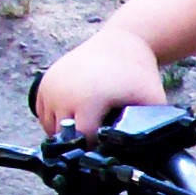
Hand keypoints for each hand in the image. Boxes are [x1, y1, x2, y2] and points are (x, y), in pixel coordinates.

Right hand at [34, 28, 163, 137]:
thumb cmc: (138, 74)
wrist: (120, 42)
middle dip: (82, 141)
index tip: (109, 147)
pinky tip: (75, 116)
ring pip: (50, 128)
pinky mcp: (44, 83)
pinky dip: (55, 120)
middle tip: (100, 136)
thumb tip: (146, 152)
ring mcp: (50, 88)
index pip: (83, 142)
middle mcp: (63, 95)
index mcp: (87, 101)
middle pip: (64, 137)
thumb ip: (148, 129)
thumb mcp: (152, 101)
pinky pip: (43, 115)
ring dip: (66, 132)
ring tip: (88, 125)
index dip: (97, 149)